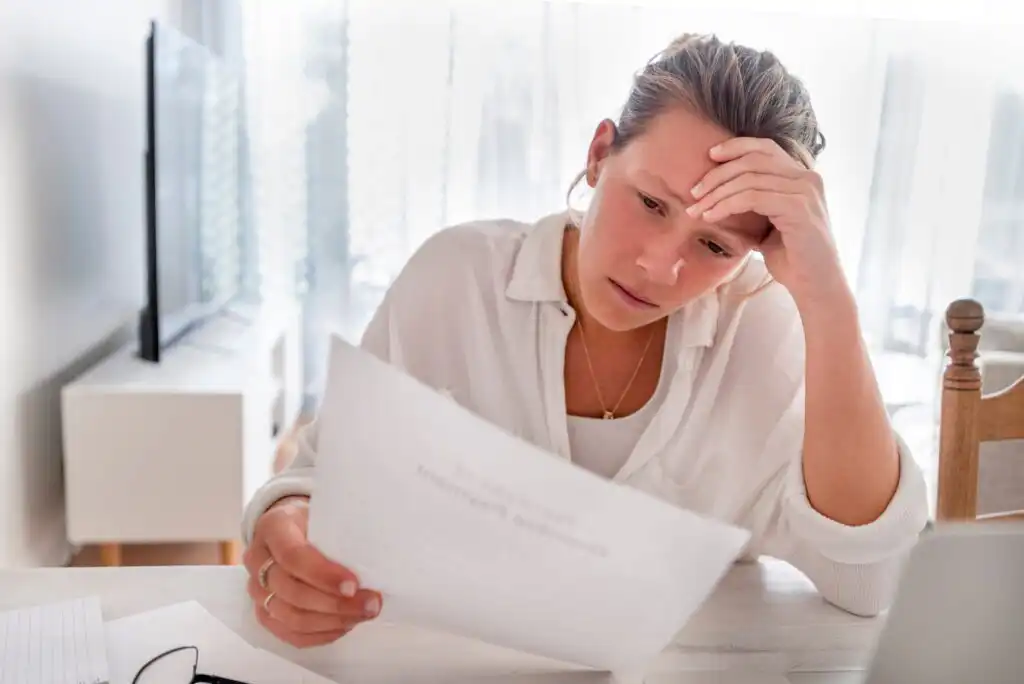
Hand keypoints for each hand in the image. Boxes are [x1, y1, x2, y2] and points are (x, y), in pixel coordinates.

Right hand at [243, 496, 381, 647]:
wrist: (288, 528)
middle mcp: (257, 559)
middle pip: (292, 592)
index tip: (354, 584)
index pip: (292, 556)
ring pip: (291, 617)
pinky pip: (289, 634)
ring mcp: (256, 589)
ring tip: (362, 615)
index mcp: (272, 527)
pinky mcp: (263, 612)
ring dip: (332, 621)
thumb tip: (380, 553)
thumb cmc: (312, 520)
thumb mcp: (324, 512)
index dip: (323, 575)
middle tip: (371, 604)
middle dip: (336, 604)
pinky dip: (320, 634)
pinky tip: (344, 626)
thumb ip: (341, 529)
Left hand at [688, 137, 848, 306]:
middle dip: (718, 174)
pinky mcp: (798, 208)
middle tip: (694, 191)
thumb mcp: (769, 224)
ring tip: (696, 209)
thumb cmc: (792, 259)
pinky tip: (711, 216)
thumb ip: (754, 204)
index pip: (766, 147)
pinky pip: (752, 197)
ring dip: (717, 193)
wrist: (816, 286)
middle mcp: (807, 178)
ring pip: (749, 179)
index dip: (736, 147)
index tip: (710, 155)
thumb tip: (720, 195)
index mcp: (802, 177)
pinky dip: (726, 205)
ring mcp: (805, 191)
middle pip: (753, 160)